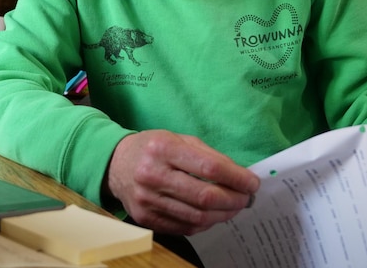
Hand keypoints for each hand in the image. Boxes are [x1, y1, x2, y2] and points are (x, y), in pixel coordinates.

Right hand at [105, 130, 259, 235]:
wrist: (114, 164)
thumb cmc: (151, 148)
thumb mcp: (177, 139)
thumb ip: (207, 155)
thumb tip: (239, 176)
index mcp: (162, 148)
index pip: (209, 167)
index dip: (236, 178)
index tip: (252, 183)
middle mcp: (152, 175)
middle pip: (205, 196)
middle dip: (234, 199)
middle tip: (246, 198)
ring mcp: (147, 200)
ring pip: (197, 217)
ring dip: (223, 214)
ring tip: (234, 206)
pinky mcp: (146, 218)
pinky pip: (185, 228)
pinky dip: (205, 223)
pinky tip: (213, 214)